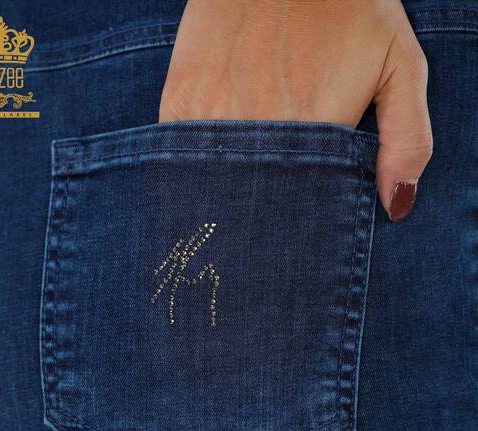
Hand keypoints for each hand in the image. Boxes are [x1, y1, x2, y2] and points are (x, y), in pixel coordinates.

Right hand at [159, 0, 432, 220]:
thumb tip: (397, 206)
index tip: (298, 251)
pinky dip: (192, 177)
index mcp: (312, 133)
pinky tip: (210, 178)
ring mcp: (211, 117)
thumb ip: (408, 137)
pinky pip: (179, 158)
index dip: (300, 236)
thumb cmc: (349, 8)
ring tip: (235, 212)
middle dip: (259, 231)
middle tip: (262, 240)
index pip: (301, 214)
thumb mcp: (400, 64)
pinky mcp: (179, 100)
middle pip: (253, 210)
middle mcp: (257, 133)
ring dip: (225, 207)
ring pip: (213, 191)